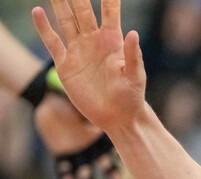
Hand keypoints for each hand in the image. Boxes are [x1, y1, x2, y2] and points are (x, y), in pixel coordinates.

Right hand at [32, 0, 146, 134]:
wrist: (118, 117)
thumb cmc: (131, 96)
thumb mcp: (135, 76)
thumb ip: (134, 55)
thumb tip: (134, 33)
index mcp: (113, 41)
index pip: (109, 12)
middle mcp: (94, 41)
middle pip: (82, 11)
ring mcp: (79, 51)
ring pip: (66, 21)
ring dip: (59, 5)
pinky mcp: (66, 64)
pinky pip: (52, 42)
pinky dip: (44, 28)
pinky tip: (37, 12)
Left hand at [34, 93, 127, 178]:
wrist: (47, 98)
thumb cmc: (68, 98)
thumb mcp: (79, 104)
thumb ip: (90, 116)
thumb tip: (100, 127)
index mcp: (103, 134)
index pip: (119, 149)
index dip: (124, 160)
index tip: (131, 165)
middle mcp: (95, 146)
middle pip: (107, 164)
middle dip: (113, 173)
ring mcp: (79, 152)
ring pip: (87, 171)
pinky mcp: (62, 155)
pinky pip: (64, 170)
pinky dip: (66, 178)